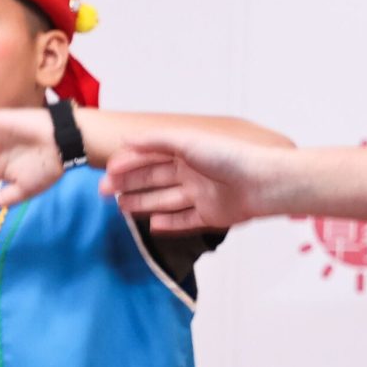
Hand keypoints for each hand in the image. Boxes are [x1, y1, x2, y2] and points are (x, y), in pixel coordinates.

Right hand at [102, 131, 294, 231]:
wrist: (262, 183)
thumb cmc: (227, 157)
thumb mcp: (188, 142)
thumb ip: (156, 141)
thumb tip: (126, 141)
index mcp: (187, 152)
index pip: (150, 158)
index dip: (128, 164)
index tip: (107, 173)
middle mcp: (192, 173)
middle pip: (154, 179)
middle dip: (129, 184)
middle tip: (104, 193)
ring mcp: (202, 195)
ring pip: (166, 200)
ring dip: (143, 203)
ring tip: (120, 208)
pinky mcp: (212, 216)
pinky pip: (186, 221)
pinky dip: (169, 223)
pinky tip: (152, 226)